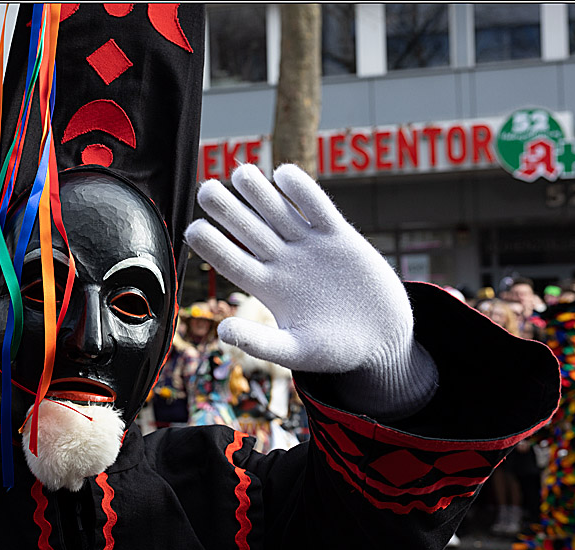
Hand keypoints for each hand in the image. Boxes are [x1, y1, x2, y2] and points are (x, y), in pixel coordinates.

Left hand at [184, 164, 437, 417]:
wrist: (381, 338)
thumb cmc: (336, 351)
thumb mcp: (297, 351)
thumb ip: (261, 342)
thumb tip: (221, 331)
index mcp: (268, 289)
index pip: (232, 262)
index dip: (213, 246)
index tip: (193, 229)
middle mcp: (284, 263)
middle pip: (249, 230)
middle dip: (228, 210)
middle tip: (205, 190)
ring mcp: (310, 247)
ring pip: (279, 213)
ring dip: (259, 193)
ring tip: (240, 173)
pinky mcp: (339, 238)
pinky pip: (317, 208)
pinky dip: (302, 191)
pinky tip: (283, 174)